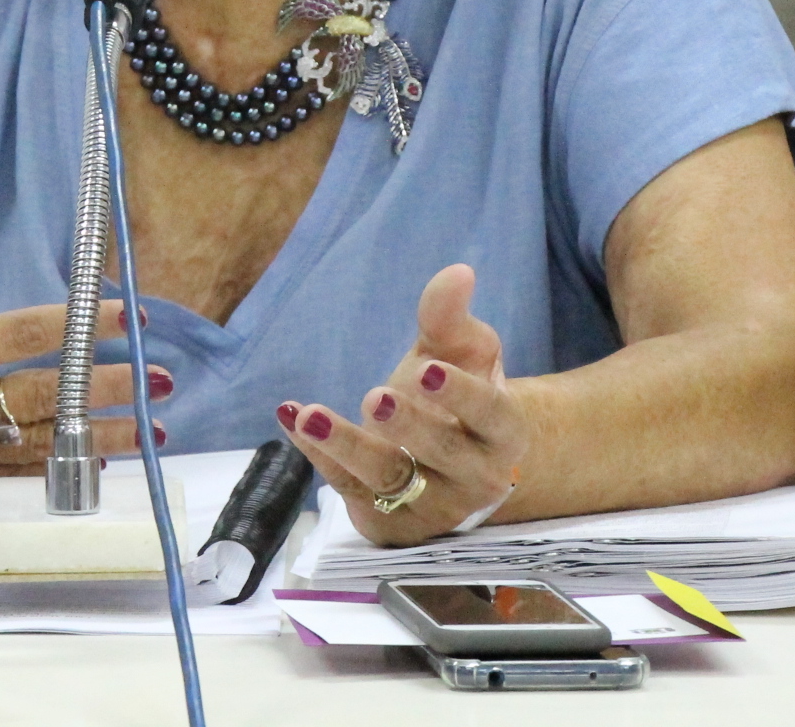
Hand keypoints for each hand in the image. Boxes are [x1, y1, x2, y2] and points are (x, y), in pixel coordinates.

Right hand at [0, 185, 162, 482]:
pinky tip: (90, 467)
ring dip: (97, 438)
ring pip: (35, 445)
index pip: (19, 333)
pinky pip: (5, 479)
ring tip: (148, 428)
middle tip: (161, 377)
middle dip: (108, 386)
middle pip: (44, 396)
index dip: (77, 323)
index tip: (125, 311)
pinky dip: (52, 471)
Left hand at [276, 264, 528, 545]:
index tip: (427, 368)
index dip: (462, 394)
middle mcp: (475, 478)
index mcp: (503, 434)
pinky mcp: (388, 521)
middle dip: (409, 426)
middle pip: (443, 453)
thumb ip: (451, 317)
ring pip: (389, 480)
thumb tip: (457, 273)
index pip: (490, 415)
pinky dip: (319, 455)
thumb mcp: (460, 353)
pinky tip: (291, 417)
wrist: (454, 461)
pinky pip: (349, 489)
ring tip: (312, 415)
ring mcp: (430, 506)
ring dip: (348, 446)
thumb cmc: (458, 398)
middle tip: (375, 396)